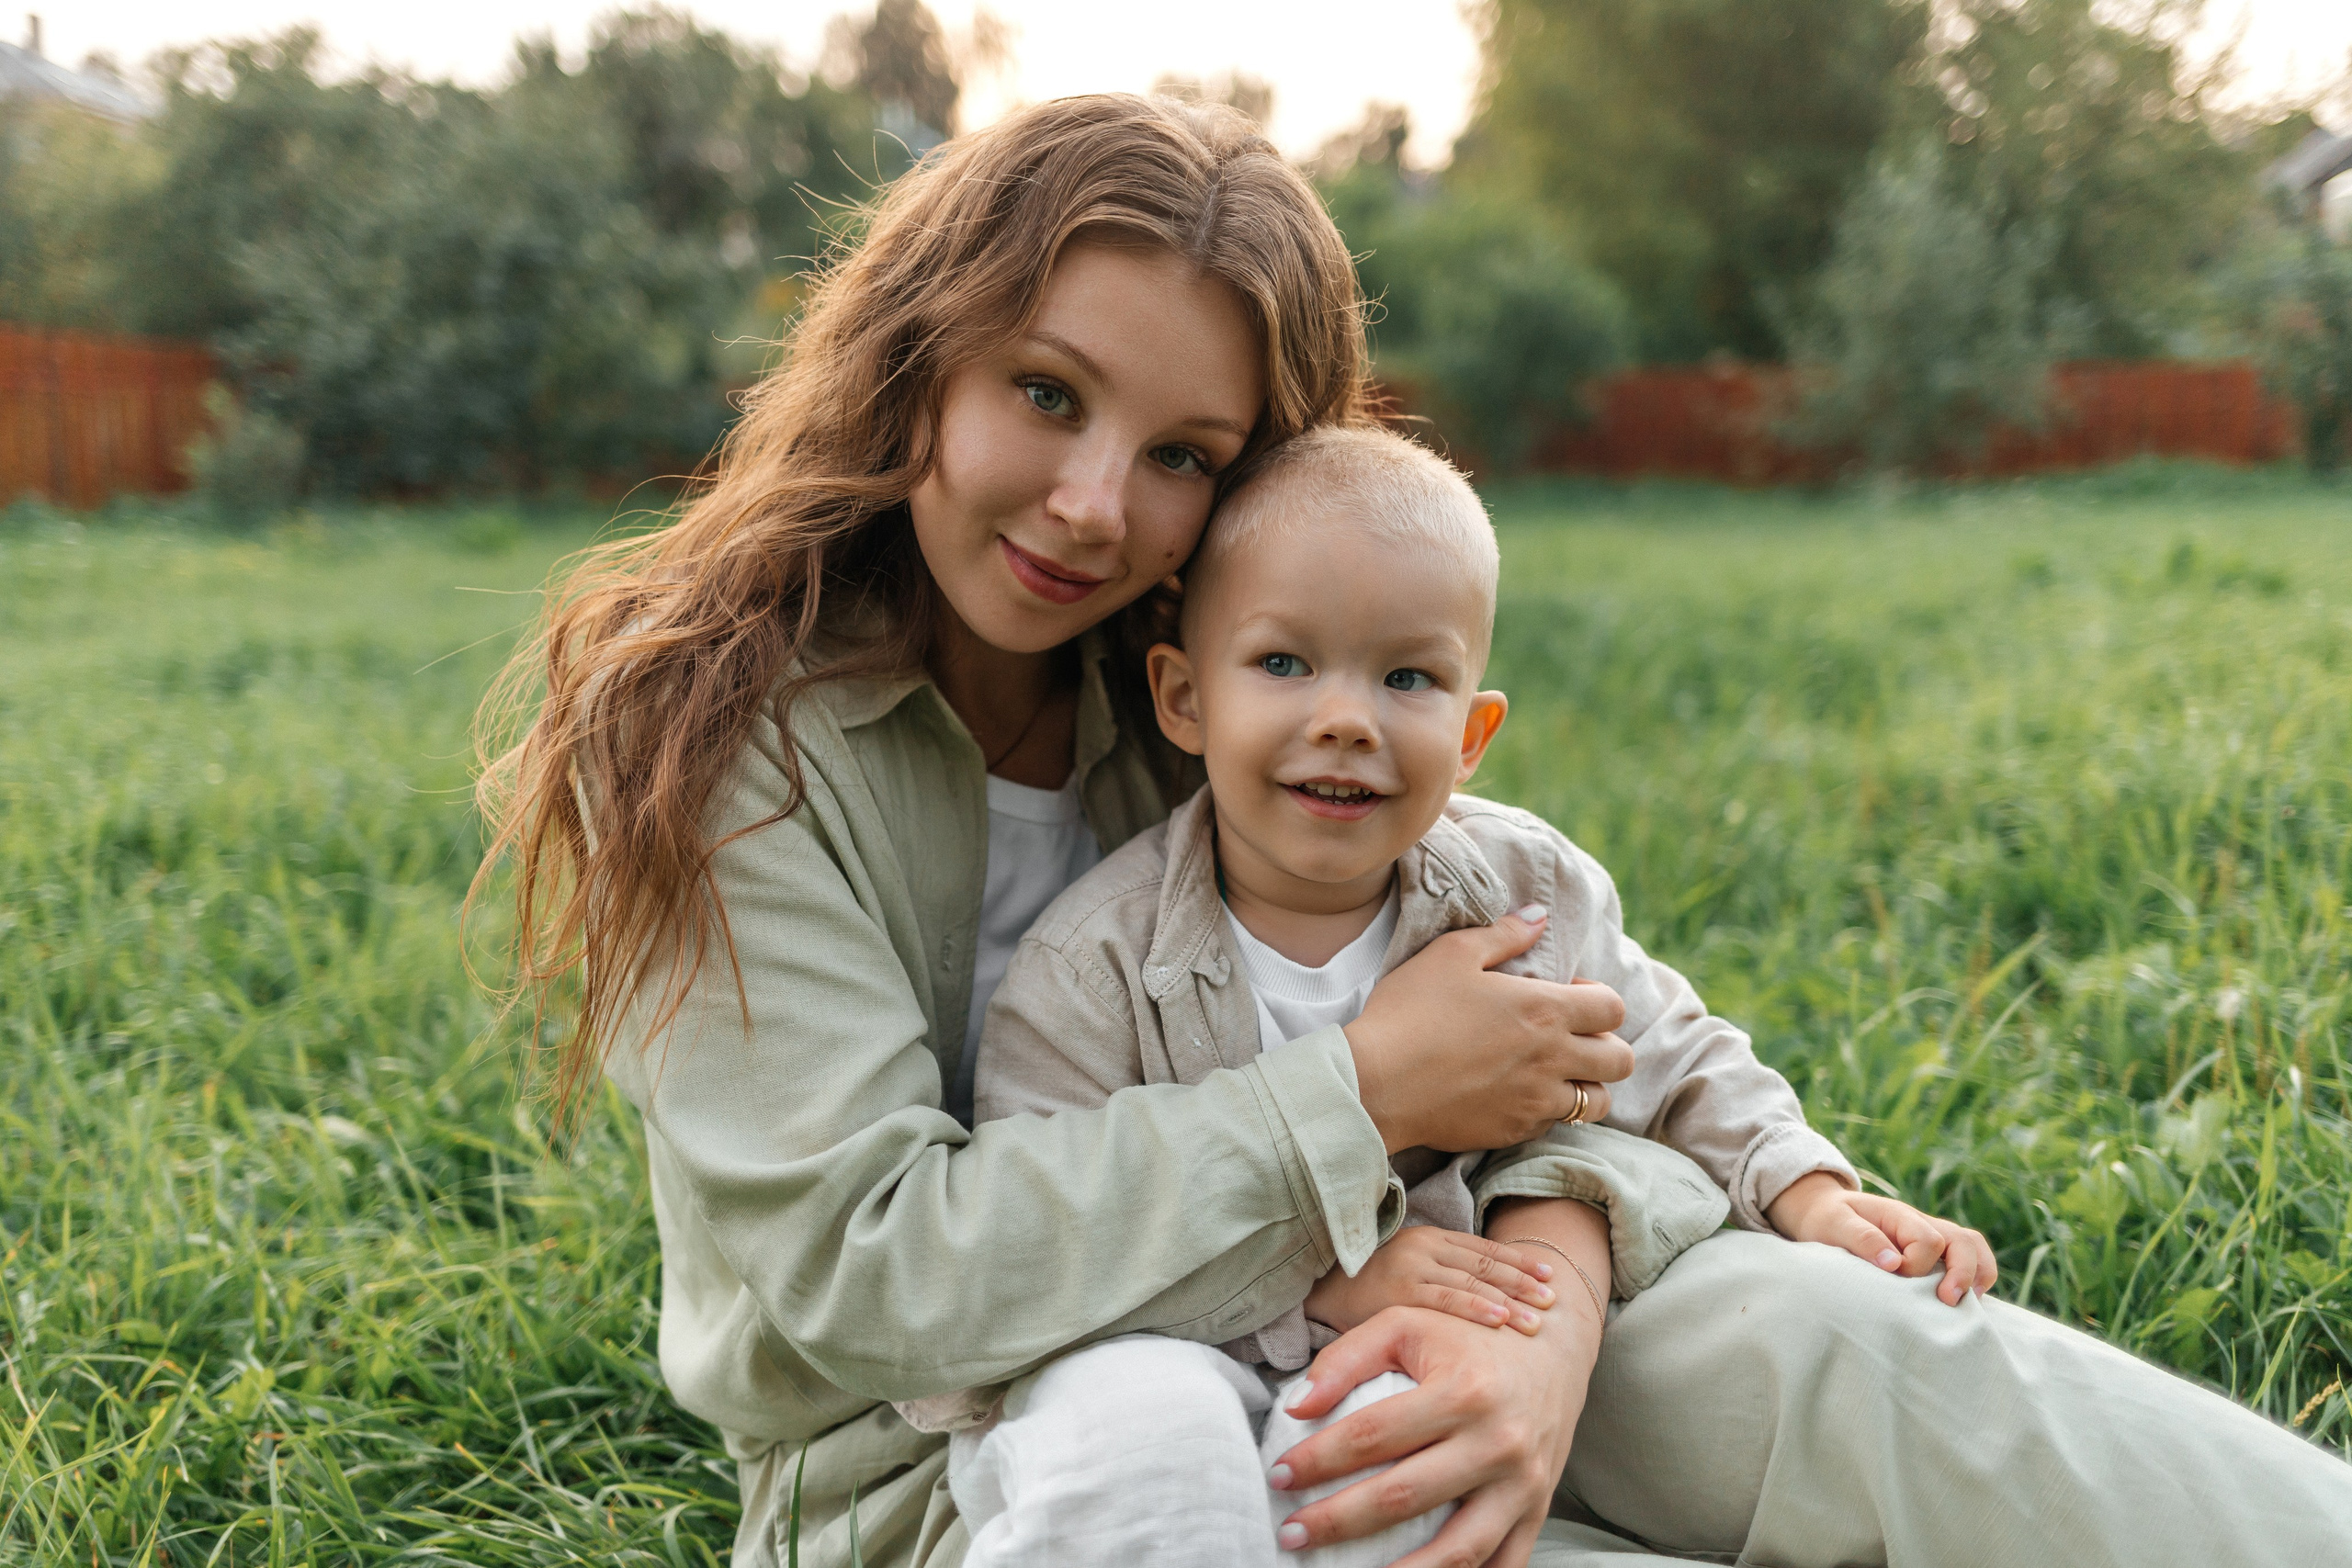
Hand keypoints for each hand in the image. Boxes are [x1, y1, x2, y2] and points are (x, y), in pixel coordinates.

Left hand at [1267, 1305, 1593, 1567]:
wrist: (1553, 1345)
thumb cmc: (1468, 1334)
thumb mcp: (1406, 1324)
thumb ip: (1345, 1358)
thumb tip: (1295, 1406)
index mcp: (1463, 1391)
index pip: (1372, 1435)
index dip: (1317, 1460)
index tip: (1278, 1476)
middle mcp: (1497, 1442)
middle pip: (1404, 1497)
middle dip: (1337, 1521)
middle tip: (1290, 1534)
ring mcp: (1522, 1484)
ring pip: (1456, 1552)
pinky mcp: (1537, 1509)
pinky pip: (1500, 1566)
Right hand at [1305, 1227, 1557, 1337]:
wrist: (1315, 1286)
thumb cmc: (1366, 1283)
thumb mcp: (1408, 1269)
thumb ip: (1443, 1274)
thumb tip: (1492, 1295)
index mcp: (1431, 1237)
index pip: (1485, 1250)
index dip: (1520, 1261)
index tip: (1550, 1276)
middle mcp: (1424, 1247)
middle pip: (1485, 1265)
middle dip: (1523, 1284)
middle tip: (1554, 1302)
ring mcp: (1411, 1268)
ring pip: (1471, 1283)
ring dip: (1509, 1302)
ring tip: (1538, 1321)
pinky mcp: (1397, 1293)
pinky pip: (1444, 1301)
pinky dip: (1475, 1308)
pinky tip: (1500, 1320)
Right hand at [1346, 906, 1631, 1154]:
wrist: (1376, 1083)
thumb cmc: (1411, 1011)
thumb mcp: (1452, 954)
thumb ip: (1504, 934)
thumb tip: (1539, 915)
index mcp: (1545, 1008)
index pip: (1613, 1008)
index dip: (1599, 1000)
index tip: (1570, 998)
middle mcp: (1552, 1057)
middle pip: (1621, 1060)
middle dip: (1607, 1046)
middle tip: (1572, 1038)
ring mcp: (1536, 1100)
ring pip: (1597, 1102)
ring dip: (1585, 1084)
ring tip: (1553, 1073)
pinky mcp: (1514, 1131)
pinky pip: (1553, 1125)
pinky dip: (1546, 1111)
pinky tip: (1515, 1095)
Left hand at [1765, 1170, 1998, 1305]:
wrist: (1822, 1213)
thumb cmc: (1827, 1220)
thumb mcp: (1834, 1224)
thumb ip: (1862, 1239)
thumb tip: (1893, 1263)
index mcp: (1900, 1216)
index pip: (1928, 1239)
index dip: (1917, 1264)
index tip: (1895, 1277)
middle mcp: (1922, 1224)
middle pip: (1963, 1240)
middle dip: (1963, 1272)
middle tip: (1948, 1300)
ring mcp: (1931, 1238)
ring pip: (1972, 1247)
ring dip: (1979, 1274)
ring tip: (1971, 1304)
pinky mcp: (1931, 1254)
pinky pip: (1967, 1258)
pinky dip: (1976, 1277)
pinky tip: (1968, 1302)